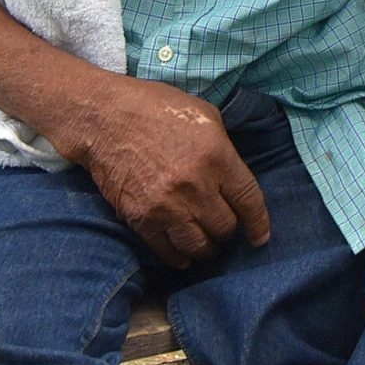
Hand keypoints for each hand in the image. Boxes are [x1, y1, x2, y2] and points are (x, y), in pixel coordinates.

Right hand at [65, 77, 270, 266]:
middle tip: (224, 226)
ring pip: (198, 245)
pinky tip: (183, 255)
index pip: (249, 201)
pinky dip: (178, 256)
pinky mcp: (139, 218)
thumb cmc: (157, 108)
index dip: (258, 224)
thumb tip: (235, 179)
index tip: (260, 237)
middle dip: (229, 230)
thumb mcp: (207, 116)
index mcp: (216, 157)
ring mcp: (166, 205)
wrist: (104, 117)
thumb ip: (225, 150)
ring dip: (206, 247)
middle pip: (225, 227)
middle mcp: (194, 186)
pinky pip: (166, 250)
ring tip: (206, 242)